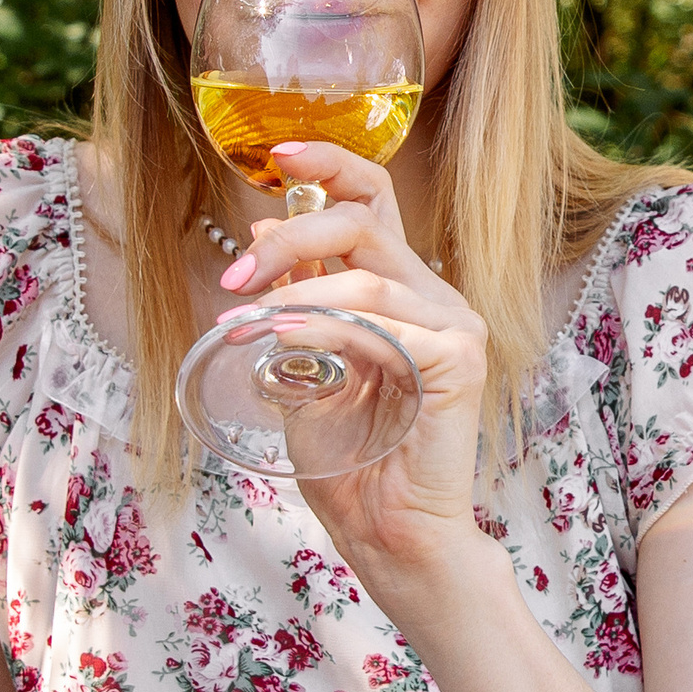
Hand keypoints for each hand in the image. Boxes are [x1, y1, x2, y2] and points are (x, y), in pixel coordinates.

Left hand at [215, 140, 491, 602]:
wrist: (390, 536)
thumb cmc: (349, 462)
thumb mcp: (301, 369)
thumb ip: (290, 308)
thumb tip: (257, 241)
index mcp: (399, 289)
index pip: (373, 199)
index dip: (329, 164)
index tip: (275, 155)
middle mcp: (432, 296)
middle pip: (365, 220)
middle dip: (289, 234)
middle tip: (233, 274)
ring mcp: (454, 325)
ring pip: (366, 273)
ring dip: (292, 288)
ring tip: (239, 315)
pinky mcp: (459, 359)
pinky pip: (380, 324)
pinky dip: (322, 325)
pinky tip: (279, 337)